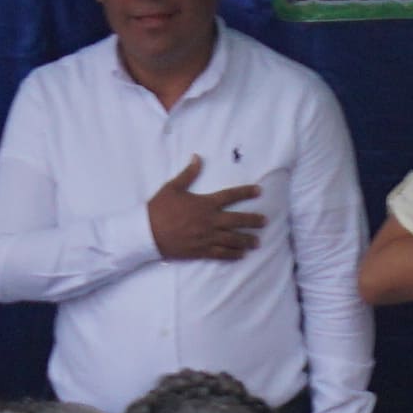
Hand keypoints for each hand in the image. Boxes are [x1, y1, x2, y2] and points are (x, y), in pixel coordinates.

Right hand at [146, 159, 267, 262]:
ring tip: (257, 242)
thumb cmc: (159, 208)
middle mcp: (209, 221)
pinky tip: (241, 255)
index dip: (246, 192)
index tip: (259, 191)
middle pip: (237, 220)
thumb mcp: (172, 187)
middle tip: (265, 221)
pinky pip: (221, 253)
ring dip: (246, 240)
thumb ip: (188, 173)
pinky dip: (232, 254)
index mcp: (205, 203)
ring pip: (232, 239)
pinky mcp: (200, 251)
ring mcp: (206, 237)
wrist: (147, 233)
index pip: (230, 196)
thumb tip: (198, 157)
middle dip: (252, 221)